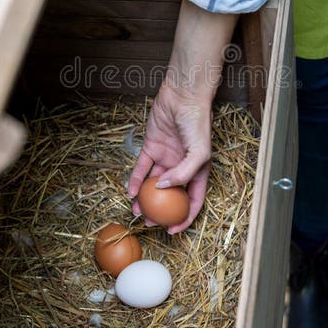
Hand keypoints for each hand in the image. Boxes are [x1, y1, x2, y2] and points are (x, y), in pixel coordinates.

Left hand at [127, 0, 237, 231]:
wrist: (182, 96)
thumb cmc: (197, 123)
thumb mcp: (199, 152)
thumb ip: (184, 173)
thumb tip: (164, 189)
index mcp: (198, 171)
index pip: (193, 201)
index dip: (185, 217)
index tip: (172, 230)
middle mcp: (181, 167)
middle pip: (170, 196)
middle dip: (160, 212)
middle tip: (149, 223)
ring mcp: (165, 158)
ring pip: (152, 185)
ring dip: (144, 199)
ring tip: (136, 211)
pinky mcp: (150, 148)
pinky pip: (141, 168)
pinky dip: (134, 180)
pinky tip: (129, 192)